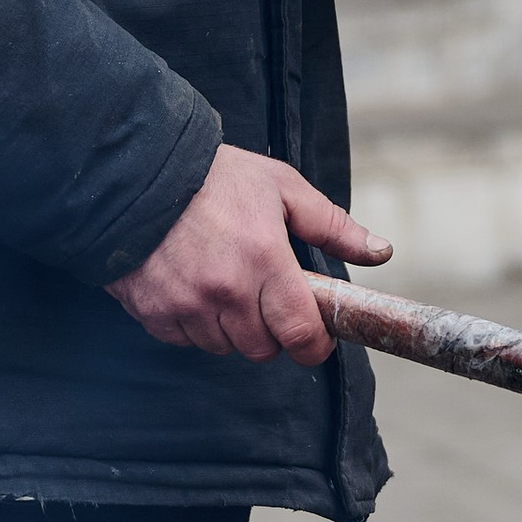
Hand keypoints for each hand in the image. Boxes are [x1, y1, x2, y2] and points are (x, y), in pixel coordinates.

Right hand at [107, 145, 388, 363]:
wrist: (140, 172)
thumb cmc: (218, 178)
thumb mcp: (283, 188)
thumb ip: (333, 226)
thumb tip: (381, 252)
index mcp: (265, 261)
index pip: (301, 335)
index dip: (313, 345)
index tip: (314, 337)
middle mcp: (226, 291)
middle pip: (262, 349)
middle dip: (270, 332)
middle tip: (263, 298)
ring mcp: (186, 304)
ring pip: (223, 347)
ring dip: (230, 328)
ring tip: (224, 286)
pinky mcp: (153, 311)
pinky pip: (184, 340)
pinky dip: (192, 324)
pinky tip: (191, 288)